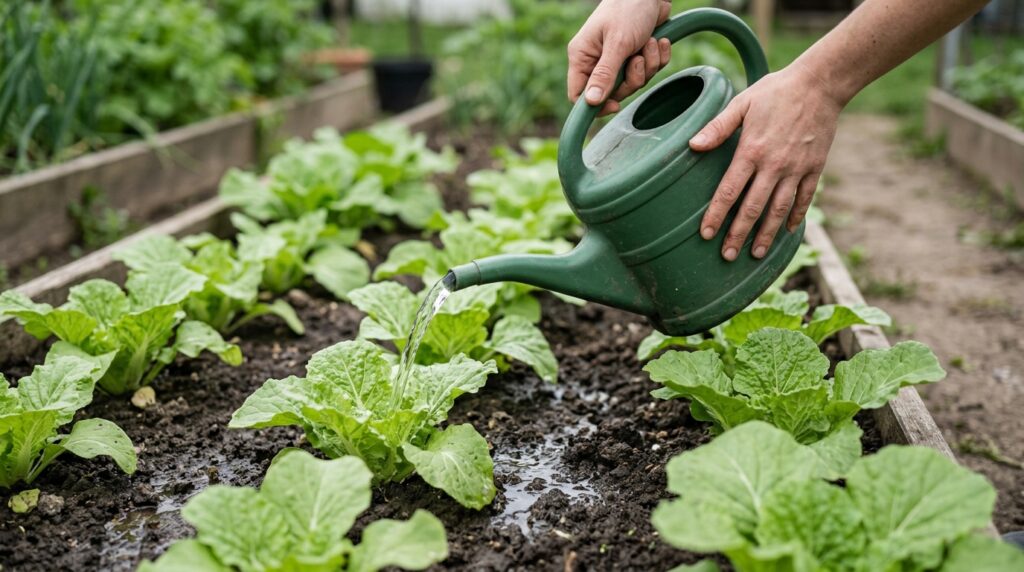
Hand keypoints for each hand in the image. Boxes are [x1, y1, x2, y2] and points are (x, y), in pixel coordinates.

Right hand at [568, 0, 672, 114]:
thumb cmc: (628, 10)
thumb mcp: (617, 44)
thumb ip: (604, 74)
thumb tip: (591, 102)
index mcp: (582, 56)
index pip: (578, 95)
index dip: (595, 106)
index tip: (615, 105)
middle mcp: (597, 60)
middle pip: (612, 92)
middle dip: (632, 78)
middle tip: (638, 59)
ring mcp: (618, 59)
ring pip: (634, 82)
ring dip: (648, 64)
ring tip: (649, 43)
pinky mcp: (636, 54)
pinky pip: (649, 70)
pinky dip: (658, 57)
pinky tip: (659, 41)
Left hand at [689, 62, 843, 260]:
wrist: (821, 83)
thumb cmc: (776, 91)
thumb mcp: (742, 103)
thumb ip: (717, 127)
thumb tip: (692, 145)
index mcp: (751, 151)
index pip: (729, 191)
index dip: (716, 215)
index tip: (706, 234)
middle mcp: (774, 165)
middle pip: (752, 208)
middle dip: (738, 235)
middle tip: (726, 256)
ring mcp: (797, 169)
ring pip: (778, 210)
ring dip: (766, 234)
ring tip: (756, 254)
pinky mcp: (815, 168)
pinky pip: (804, 198)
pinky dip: (795, 216)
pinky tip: (786, 230)